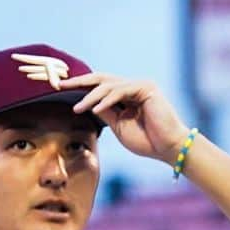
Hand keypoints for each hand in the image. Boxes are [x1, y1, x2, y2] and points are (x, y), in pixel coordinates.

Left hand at [65, 72, 190, 165]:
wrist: (170, 149)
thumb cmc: (148, 142)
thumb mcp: (119, 126)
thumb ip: (105, 112)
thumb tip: (87, 102)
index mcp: (128, 96)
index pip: (101, 87)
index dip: (82, 87)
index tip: (62, 90)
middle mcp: (134, 87)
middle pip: (101, 80)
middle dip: (80, 82)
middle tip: (60, 85)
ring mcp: (140, 86)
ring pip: (108, 86)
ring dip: (90, 97)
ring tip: (77, 108)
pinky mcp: (146, 88)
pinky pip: (120, 91)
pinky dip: (106, 99)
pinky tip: (94, 108)